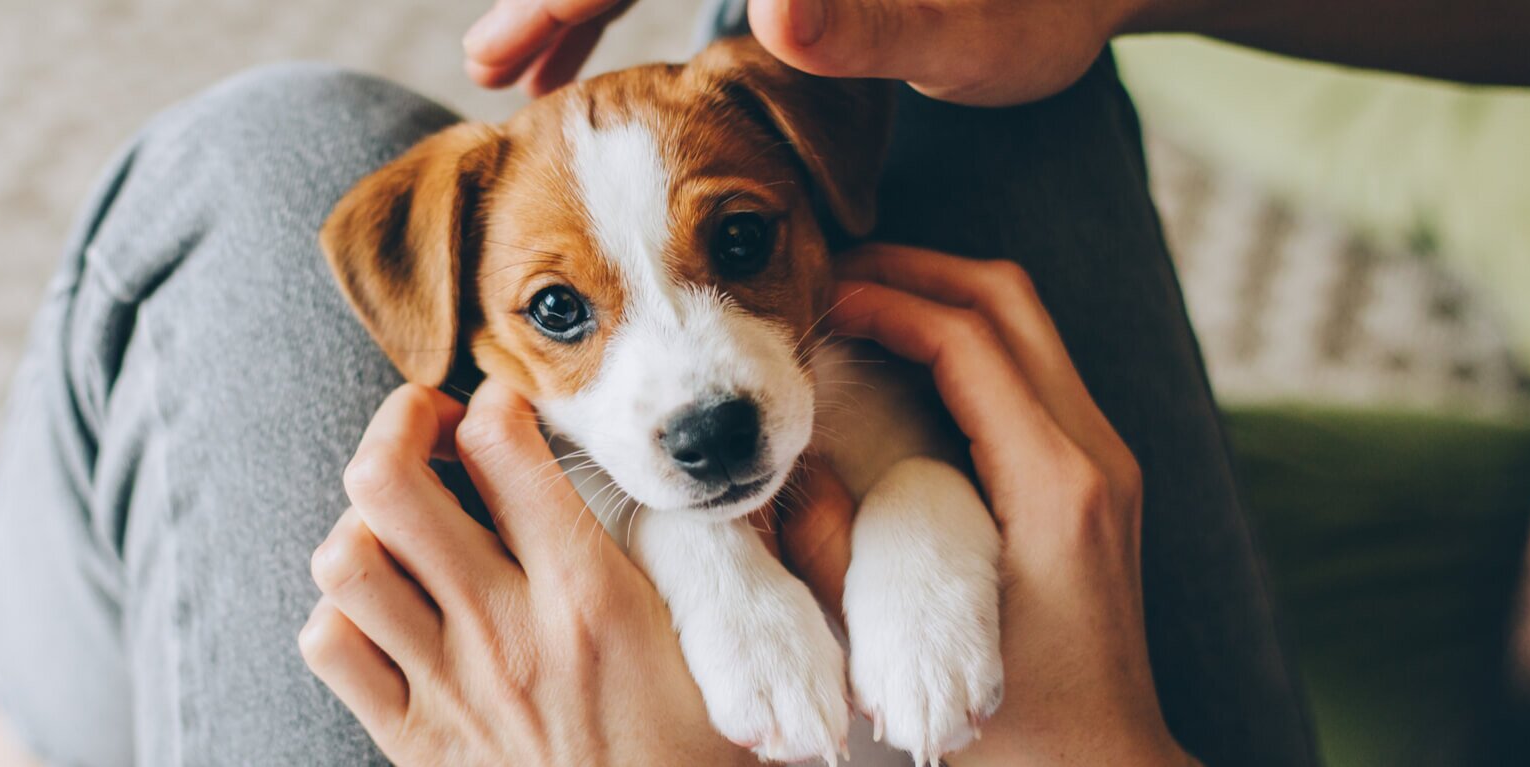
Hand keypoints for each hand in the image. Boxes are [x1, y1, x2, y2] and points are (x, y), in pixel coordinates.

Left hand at [297, 380, 851, 765]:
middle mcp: (506, 629)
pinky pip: (333, 646)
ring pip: (347, 558)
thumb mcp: (737, 657)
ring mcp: (450, 685)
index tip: (510, 409)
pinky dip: (344, 613)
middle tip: (428, 423)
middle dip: (398, 423)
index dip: (496, 402)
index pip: (502, 444)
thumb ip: (756, 562)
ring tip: (403, 518)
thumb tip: (804, 484)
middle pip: (391, 481)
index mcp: (591, 596)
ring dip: (365, 521)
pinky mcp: (415, 739)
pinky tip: (389, 607)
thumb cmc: (702, 760)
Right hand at [463, 0, 1147, 105]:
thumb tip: (776, 10)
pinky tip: (624, 69)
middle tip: (490, 70)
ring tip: (526, 70)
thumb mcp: (958, 36)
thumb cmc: (1039, 12)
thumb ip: (866, 30)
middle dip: (554, 2)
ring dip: (584, 4)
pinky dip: (636, 9)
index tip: (497, 64)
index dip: (558, 2)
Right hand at [817, 244, 1195, 764]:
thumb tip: (786, 465)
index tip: (817, 297)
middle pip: (1009, 300)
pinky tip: (900, 364)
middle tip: (832, 274)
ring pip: (1026, 324)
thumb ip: (834, 554)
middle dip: (917, 269)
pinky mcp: (1095, 478)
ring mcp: (1104, 462)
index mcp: (1054, 485)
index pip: (969, 337)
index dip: (886, 299)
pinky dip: (964, 342)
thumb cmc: (1016, 729)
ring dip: (941, 297)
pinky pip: (1030, 370)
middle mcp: (1094, 455)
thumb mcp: (902, 646)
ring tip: (857, 303)